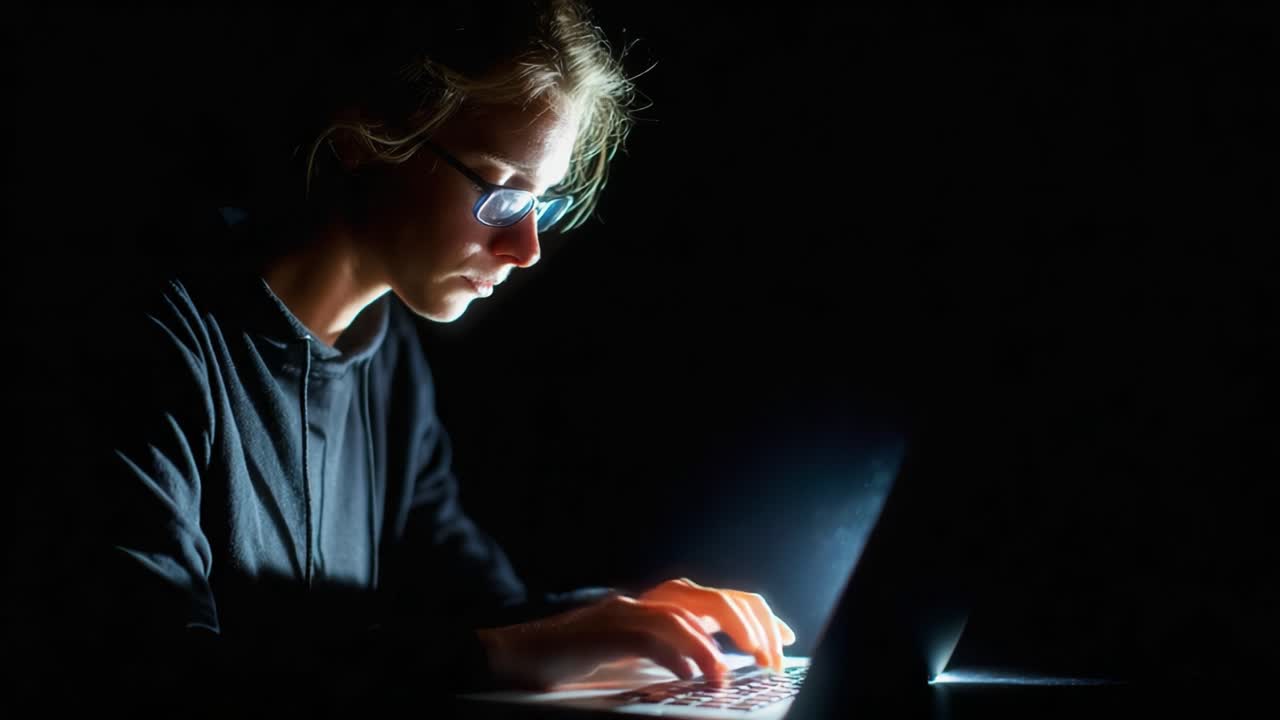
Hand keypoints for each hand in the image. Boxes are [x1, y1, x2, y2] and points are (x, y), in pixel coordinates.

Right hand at [475, 578, 795, 689]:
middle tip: (768, 661)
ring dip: (714, 647)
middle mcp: (645, 601)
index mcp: (656, 605)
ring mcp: (623, 611)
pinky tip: (690, 676)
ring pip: (684, 614)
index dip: (759, 615)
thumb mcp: (634, 659)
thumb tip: (714, 668)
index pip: (721, 599)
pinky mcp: (603, 631)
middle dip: (749, 628)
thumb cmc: (573, 663)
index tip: (784, 640)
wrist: (513, 658)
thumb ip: (670, 653)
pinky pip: (649, 635)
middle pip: (712, 599)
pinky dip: (675, 654)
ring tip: (728, 678)